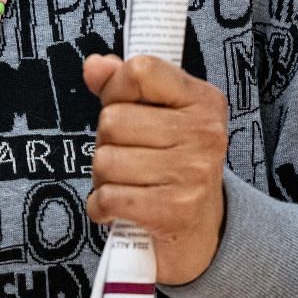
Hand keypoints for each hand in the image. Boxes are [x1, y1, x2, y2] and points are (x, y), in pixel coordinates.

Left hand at [82, 54, 229, 285]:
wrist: (203, 232)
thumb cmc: (174, 166)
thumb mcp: (160, 117)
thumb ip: (124, 86)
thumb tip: (94, 65)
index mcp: (203, 100)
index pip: (140, 70)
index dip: (116, 89)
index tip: (123, 108)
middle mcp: (204, 133)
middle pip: (113, 119)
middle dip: (107, 142)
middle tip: (128, 158)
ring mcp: (191, 173)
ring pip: (105, 160)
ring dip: (104, 177)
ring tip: (127, 184)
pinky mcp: (173, 212)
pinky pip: (107, 197)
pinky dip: (101, 207)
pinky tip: (118, 209)